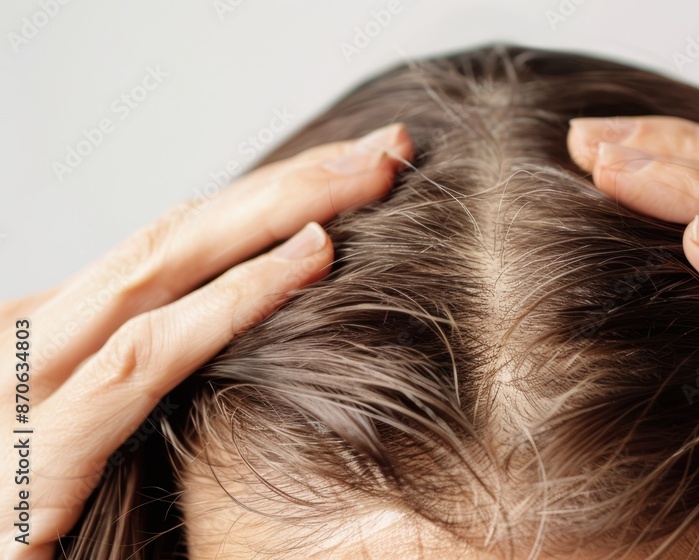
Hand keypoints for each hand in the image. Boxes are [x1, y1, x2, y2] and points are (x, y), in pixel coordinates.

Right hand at [0, 123, 412, 558]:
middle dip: (291, 183)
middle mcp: (35, 340)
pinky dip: (235, 300)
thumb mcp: (103, 444)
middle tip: (387, 147)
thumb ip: (154, 386)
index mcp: (53, 336)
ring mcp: (23, 386)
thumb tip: (244, 339)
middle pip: (181, 233)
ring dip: (282, 212)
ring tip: (373, 175)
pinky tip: (311, 258)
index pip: (176, 241)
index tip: (356, 170)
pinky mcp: (33, 456)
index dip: (269, 198)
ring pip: (166, 265)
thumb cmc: (50, 534)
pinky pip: (148, 356)